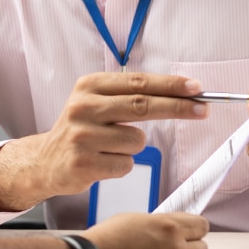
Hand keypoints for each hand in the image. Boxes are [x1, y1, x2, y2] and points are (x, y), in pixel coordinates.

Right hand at [0, 73, 207, 211]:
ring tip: (110, 148)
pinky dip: (121, 165)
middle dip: (178, 108)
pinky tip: (102, 162)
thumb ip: (129, 96)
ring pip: (137, 141)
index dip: (170, 85)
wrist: (44, 161)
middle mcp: (83, 108)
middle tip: (203, 109)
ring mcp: (82, 136)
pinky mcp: (84, 163)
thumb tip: (179, 93)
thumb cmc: (80, 130)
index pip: (138, 83)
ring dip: (133, 147)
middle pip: (143, 106)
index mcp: (88, 87)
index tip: (196, 87)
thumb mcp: (96, 102)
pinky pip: (126, 164)